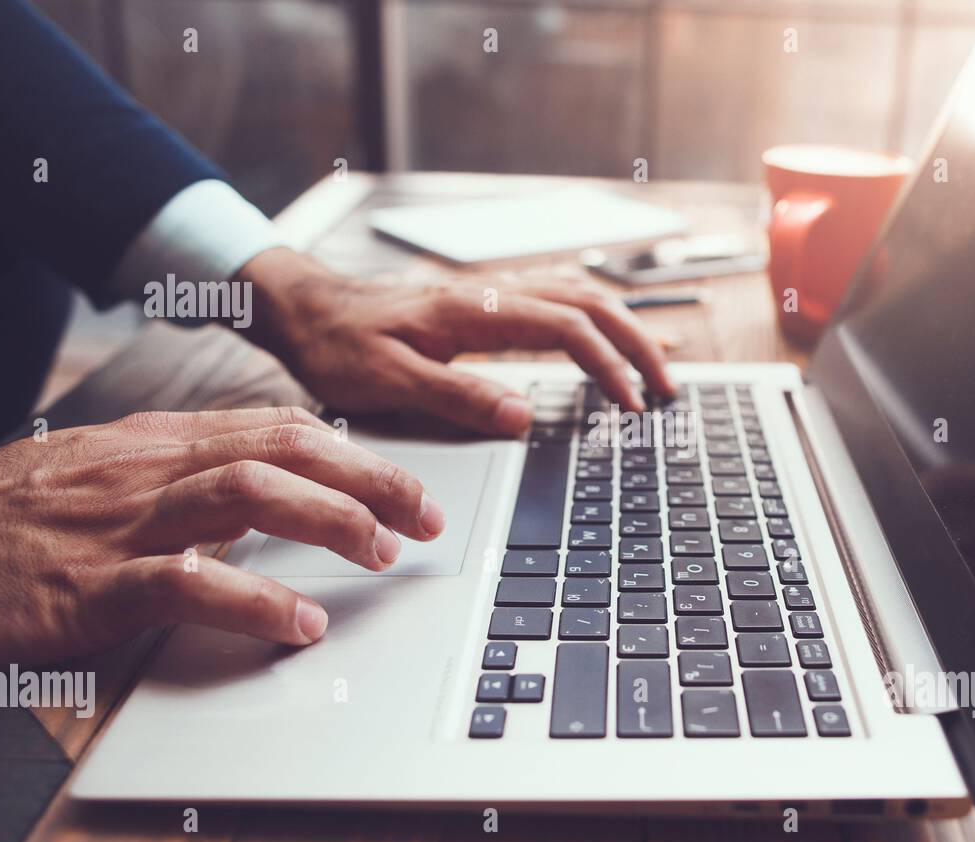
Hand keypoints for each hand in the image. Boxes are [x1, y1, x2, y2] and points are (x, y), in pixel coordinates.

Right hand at [0, 407, 441, 665]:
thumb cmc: (20, 515)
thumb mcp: (113, 475)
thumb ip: (191, 477)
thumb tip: (272, 495)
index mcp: (164, 441)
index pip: (284, 431)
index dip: (359, 456)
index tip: (410, 487)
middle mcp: (154, 467)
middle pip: (285, 449)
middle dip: (369, 478)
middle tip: (425, 517)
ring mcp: (123, 521)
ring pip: (248, 494)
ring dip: (330, 521)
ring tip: (382, 552)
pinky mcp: (92, 584)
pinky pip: (186, 581)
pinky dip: (253, 599)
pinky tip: (300, 621)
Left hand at [236, 248, 674, 435]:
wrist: (305, 310)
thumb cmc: (339, 346)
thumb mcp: (388, 381)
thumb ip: (457, 397)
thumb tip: (524, 414)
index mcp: (475, 310)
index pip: (568, 328)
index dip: (610, 367)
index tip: (633, 406)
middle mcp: (492, 293)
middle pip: (591, 303)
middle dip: (639, 344)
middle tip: (669, 390)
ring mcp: (492, 294)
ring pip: (580, 295)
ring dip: (624, 329)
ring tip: (655, 367)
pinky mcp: (486, 304)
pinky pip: (559, 299)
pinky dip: (596, 319)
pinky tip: (607, 337)